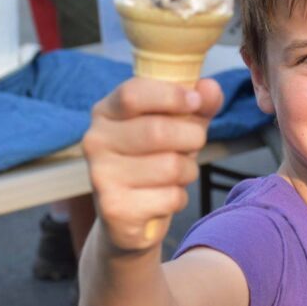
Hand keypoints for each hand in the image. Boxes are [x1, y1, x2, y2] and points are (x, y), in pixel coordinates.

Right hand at [83, 77, 223, 250]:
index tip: (195, 101)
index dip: (171, 96)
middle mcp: (96, 141)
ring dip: (187, 171)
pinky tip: (163, 199)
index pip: (133, 93)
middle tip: (193, 145)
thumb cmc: (153, 160)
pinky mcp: (115, 210)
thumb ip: (197, 105)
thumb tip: (210, 88)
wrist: (127, 217)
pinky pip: (170, 197)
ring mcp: (101, 176)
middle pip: (158, 131)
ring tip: (176, 175)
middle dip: (191, 138)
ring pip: (170, 166)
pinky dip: (179, 198)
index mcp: (106, 112)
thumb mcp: (178, 125)